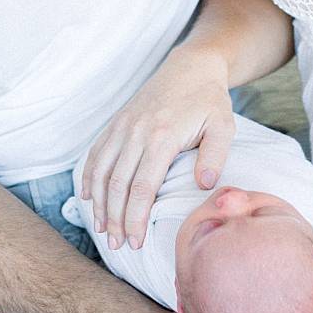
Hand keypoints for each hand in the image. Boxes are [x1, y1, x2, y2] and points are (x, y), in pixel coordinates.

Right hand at [81, 47, 234, 250]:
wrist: (190, 66)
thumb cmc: (209, 100)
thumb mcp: (223, 125)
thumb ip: (215, 155)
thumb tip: (204, 185)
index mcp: (162, 137)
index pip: (143, 188)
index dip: (136, 218)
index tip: (135, 242)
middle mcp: (136, 132)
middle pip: (117, 186)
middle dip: (115, 220)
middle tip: (118, 246)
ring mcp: (123, 126)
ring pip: (101, 172)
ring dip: (99, 204)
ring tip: (103, 230)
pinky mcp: (116, 122)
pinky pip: (96, 153)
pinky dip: (89, 178)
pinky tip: (89, 198)